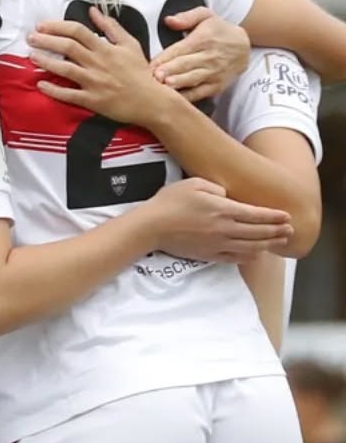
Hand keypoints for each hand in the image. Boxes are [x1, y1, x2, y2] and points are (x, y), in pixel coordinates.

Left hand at [29, 8, 164, 126]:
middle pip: (68, 47)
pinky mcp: (92, 100)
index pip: (77, 31)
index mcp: (105, 48)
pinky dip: (54, 90)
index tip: (42, 25)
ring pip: (66, 69)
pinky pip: (69, 94)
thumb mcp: (130, 44)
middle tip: (30, 37)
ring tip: (31, 56)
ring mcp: (94, 82)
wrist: (151, 100)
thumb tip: (93, 11)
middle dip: (46, 40)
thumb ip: (111, 27)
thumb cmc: (139, 71)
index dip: (57, 26)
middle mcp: (97, 63)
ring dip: (46, 61)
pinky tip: (40, 84)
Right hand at [142, 177, 291, 264]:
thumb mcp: (195, 183)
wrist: (151, 227)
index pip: (257, 214)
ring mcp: (217, 244)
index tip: (287, 217)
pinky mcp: (208, 255)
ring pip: (250, 247)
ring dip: (267, 244)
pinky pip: (234, 258)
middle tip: (290, 231)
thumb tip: (229, 197)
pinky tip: (256, 254)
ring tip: (279, 242)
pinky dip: (249, 256)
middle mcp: (224, 229)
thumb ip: (217, 189)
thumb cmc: (170, 202)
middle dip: (276, 231)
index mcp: (223, 210)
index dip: (274, 216)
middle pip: (258, 232)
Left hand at [150, 7, 250, 103]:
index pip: (180, 49)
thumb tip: (168, 20)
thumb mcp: (206, 16)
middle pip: (185, 65)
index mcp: (203, 39)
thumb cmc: (218, 31)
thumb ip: (187, 17)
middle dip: (169, 71)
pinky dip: (188, 97)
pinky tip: (175, 100)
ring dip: (178, 83)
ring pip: (193, 79)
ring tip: (165, 87)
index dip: (164, 58)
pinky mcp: (216, 86)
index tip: (150, 65)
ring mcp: (214, 73)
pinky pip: (200, 93)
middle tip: (154, 77)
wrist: (244, 47)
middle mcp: (209, 56)